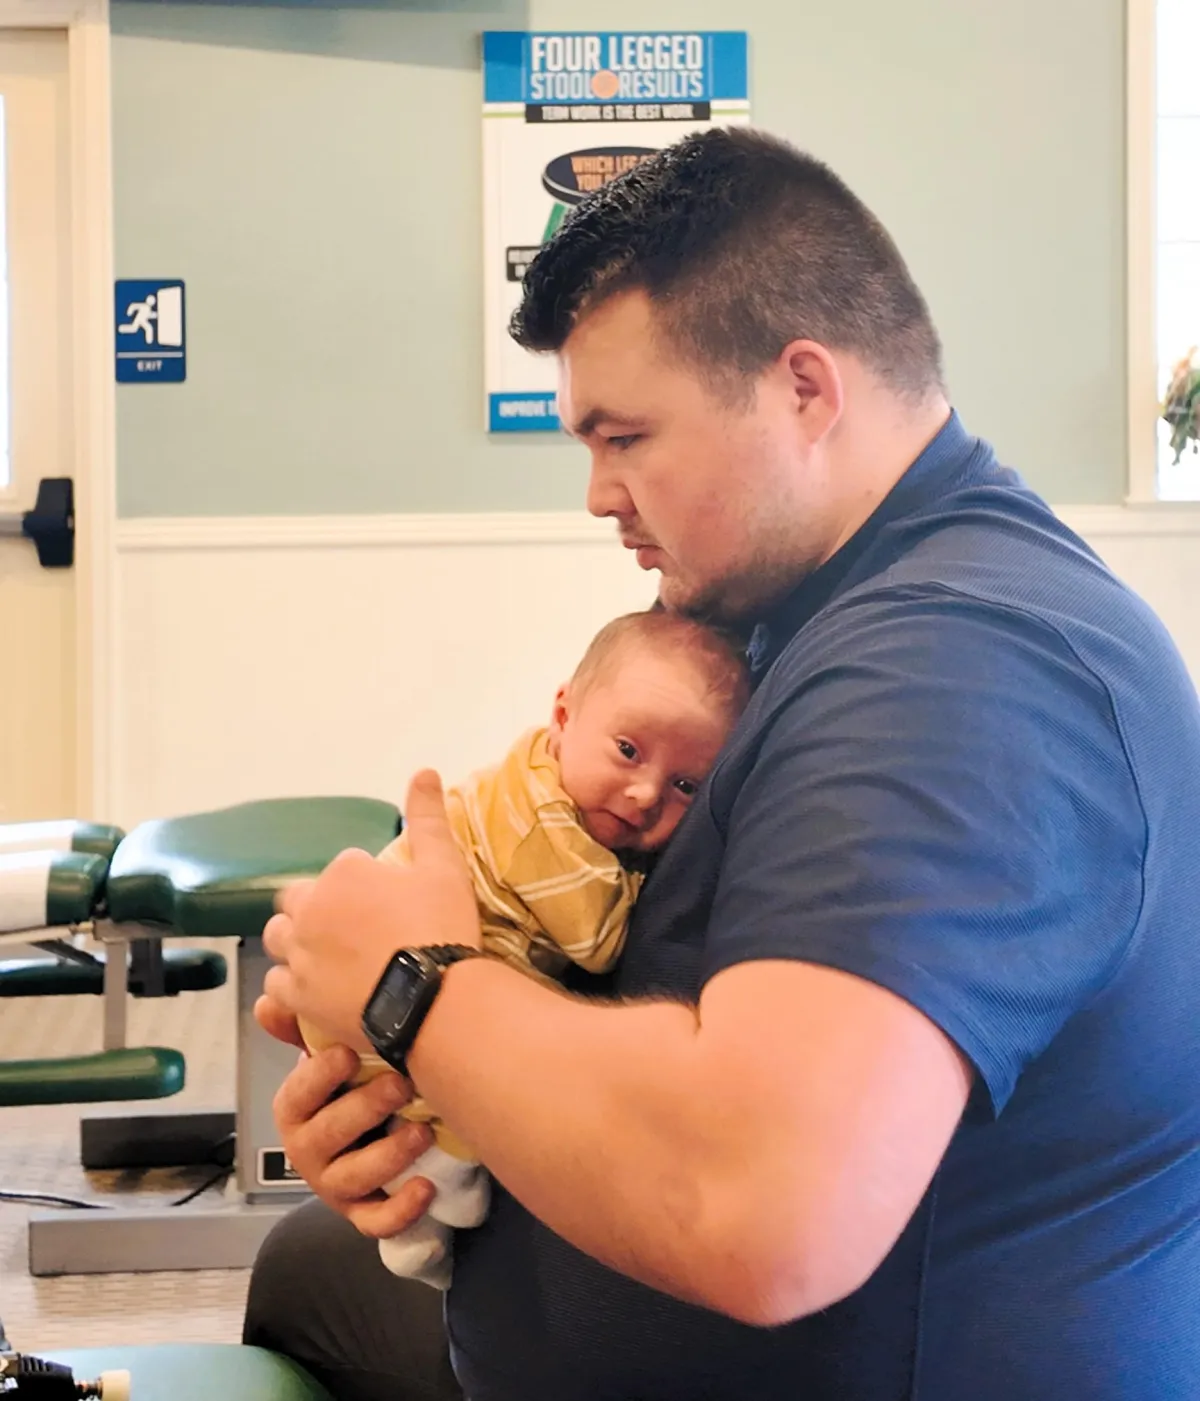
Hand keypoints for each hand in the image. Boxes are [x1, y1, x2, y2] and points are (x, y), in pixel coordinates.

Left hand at [261, 769, 480, 1048]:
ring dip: (297, 943)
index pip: (340, 869)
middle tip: (353, 930)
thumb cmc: (440, 928)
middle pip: (296, 902)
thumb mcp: (444, 865)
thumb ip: (428, 817)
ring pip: (279, 940)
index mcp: (342, 874)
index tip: (386, 905)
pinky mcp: (297, 996)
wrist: (434, 998)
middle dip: (316, 909)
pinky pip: (277, 985)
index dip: (361, 885)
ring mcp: (299, 955)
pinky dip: (291, 985)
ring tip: (329, 958)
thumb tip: (423, 771)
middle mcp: (310, 910)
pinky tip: (315, 990)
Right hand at [270, 1041, 436, 1237]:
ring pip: (353, 1179)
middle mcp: (308, 1150)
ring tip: (421, 1132)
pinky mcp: (361, 1211)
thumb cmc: (344, 1087)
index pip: (297, 1095)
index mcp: (295, 1110)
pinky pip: (375, 1222)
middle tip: (401, 1085)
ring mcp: (334, 1184)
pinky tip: (426, 1188)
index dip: (319, 1077)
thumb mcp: (324, 1056)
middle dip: (364, 1110)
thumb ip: (301, 1027)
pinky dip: (400, 1212)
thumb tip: (268, 1001)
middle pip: (328, 1136)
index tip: (349, 1054)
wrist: (361, 1138)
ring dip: (388, 1156)